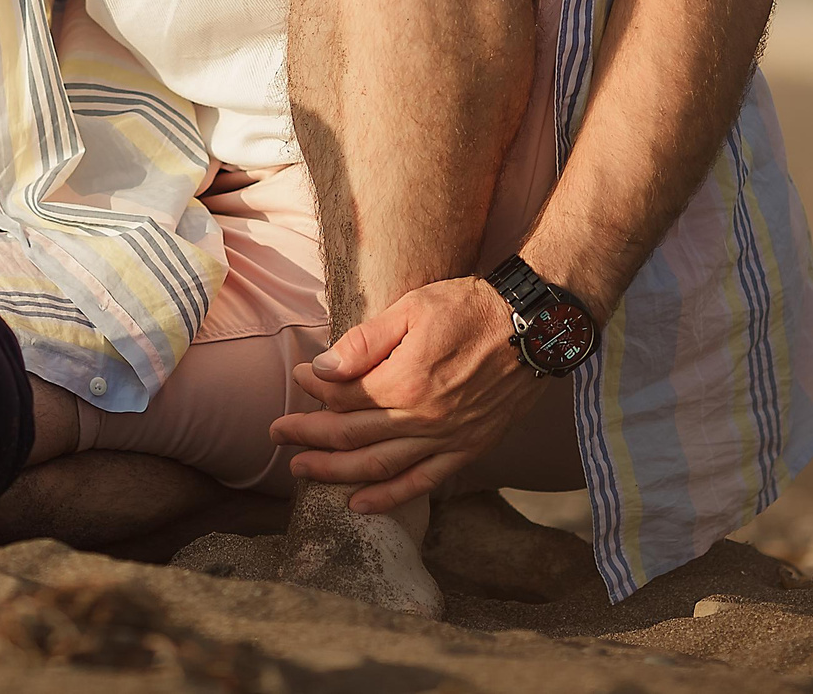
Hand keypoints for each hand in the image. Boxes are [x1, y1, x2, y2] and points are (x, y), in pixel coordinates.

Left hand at [267, 277, 542, 513]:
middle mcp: (423, 419)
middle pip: (351, 436)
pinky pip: (422, 483)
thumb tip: (322, 369)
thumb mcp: (412, 308)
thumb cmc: (471, 308)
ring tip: (300, 471)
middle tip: (277, 434)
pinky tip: (358, 503)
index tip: (299, 375)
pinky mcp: (468, 450)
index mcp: (405, 381)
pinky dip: (389, 497)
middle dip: (308, 436)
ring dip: (334, 472)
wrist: (535, 327)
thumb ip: (364, 343)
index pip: (343, 395)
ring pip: (379, 467)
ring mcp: (446, 440)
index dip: (314, 387)